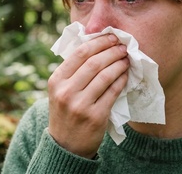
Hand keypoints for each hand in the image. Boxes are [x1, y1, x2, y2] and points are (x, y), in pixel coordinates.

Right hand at [48, 34, 128, 158]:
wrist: (65, 145)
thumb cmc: (66, 112)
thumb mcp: (60, 90)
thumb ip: (72, 71)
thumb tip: (95, 45)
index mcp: (56, 80)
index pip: (79, 53)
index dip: (98, 42)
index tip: (111, 37)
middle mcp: (66, 92)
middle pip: (94, 63)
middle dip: (112, 51)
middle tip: (122, 46)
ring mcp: (80, 105)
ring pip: (105, 76)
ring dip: (119, 64)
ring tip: (126, 59)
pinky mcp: (95, 117)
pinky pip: (113, 92)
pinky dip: (122, 81)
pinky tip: (126, 75)